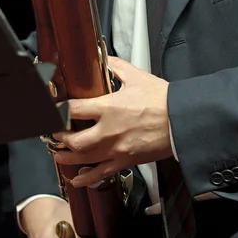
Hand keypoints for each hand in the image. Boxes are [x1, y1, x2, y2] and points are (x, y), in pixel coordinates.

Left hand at [53, 56, 172, 187]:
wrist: (185, 121)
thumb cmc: (164, 100)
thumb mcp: (138, 77)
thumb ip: (117, 67)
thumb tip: (105, 58)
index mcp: (109, 108)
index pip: (73, 110)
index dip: (58, 111)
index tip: (52, 111)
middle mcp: (108, 131)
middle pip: (73, 140)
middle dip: (60, 138)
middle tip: (55, 135)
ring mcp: (116, 149)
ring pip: (83, 158)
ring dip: (66, 157)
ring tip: (58, 155)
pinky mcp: (125, 161)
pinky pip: (101, 173)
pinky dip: (86, 178)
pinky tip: (77, 179)